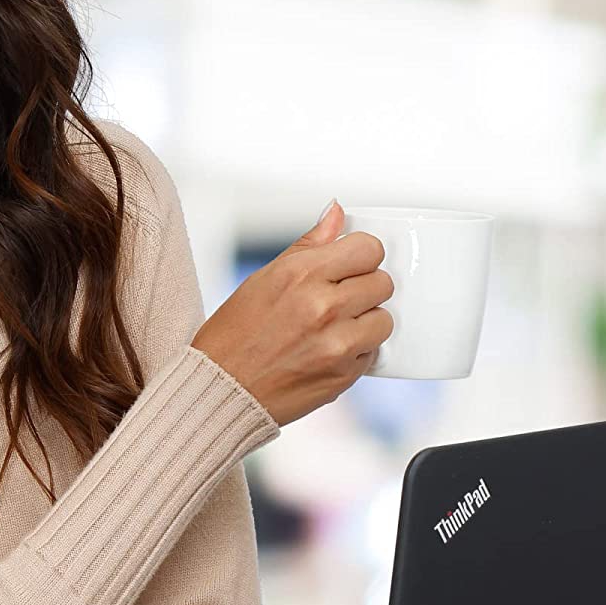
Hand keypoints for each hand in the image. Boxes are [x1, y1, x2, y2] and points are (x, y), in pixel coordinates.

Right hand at [190, 199, 393, 428]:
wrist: (220, 391)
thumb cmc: (233, 336)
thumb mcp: (263, 280)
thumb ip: (308, 246)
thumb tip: (337, 213)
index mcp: (300, 274)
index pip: (368, 248)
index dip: (359, 256)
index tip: (348, 266)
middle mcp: (322, 305)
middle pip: (382, 282)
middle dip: (363, 288)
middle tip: (337, 300)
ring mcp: (337, 342)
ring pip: (384, 318)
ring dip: (365, 322)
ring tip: (334, 328)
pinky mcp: (344, 374)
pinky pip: (373, 352)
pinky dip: (357, 351)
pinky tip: (327, 351)